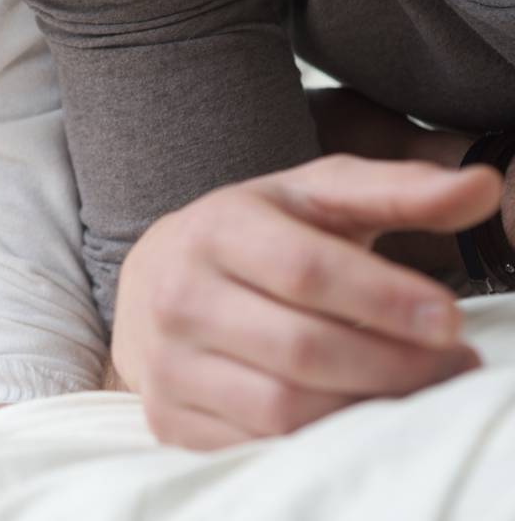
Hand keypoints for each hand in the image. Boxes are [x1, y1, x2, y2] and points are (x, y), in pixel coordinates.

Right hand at [111, 155, 499, 449]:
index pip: (304, 270)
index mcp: (215, 230)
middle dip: (396, 365)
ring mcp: (169, 365)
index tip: (451, 319)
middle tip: (456, 363)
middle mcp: (180, 297)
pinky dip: (322, 442)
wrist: (153, 281)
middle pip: (302, 349)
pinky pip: (258, 448)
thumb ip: (399, 191)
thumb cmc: (254, 235)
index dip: (385, 299)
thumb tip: (484, 188)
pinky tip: (359, 417)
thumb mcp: (315, 197)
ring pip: (283, 410)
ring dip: (368, 410)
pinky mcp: (171, 420)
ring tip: (418, 392)